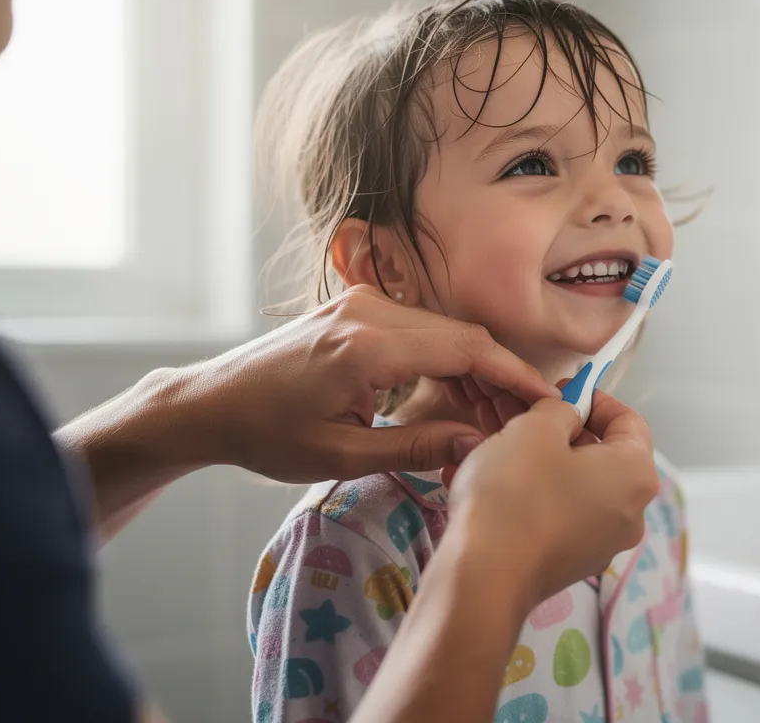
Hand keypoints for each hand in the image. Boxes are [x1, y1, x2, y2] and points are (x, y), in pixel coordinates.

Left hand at [170, 285, 559, 481]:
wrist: (211, 404)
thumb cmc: (267, 436)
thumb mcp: (342, 456)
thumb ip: (416, 447)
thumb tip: (480, 445)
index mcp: (366, 346)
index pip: (464, 349)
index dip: (513, 375)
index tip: (548, 400)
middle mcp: (368, 312)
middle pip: (461, 336)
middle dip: (501, 378)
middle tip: (527, 422)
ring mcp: (362, 303)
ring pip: (445, 330)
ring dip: (476, 370)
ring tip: (495, 418)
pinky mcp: (357, 308)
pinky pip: (420, 329)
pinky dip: (447, 360)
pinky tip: (457, 398)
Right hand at [442, 393, 657, 607]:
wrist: (483, 577)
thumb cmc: (516, 495)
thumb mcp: (536, 428)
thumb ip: (559, 409)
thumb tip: (566, 414)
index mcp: (636, 475)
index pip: (629, 420)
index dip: (594, 398)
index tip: (562, 390)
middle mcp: (632, 513)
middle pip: (604, 455)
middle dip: (565, 432)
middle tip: (525, 419)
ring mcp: (603, 544)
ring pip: (578, 486)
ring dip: (544, 463)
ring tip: (501, 451)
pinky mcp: (573, 563)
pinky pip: (560, 515)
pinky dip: (535, 496)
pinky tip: (495, 488)